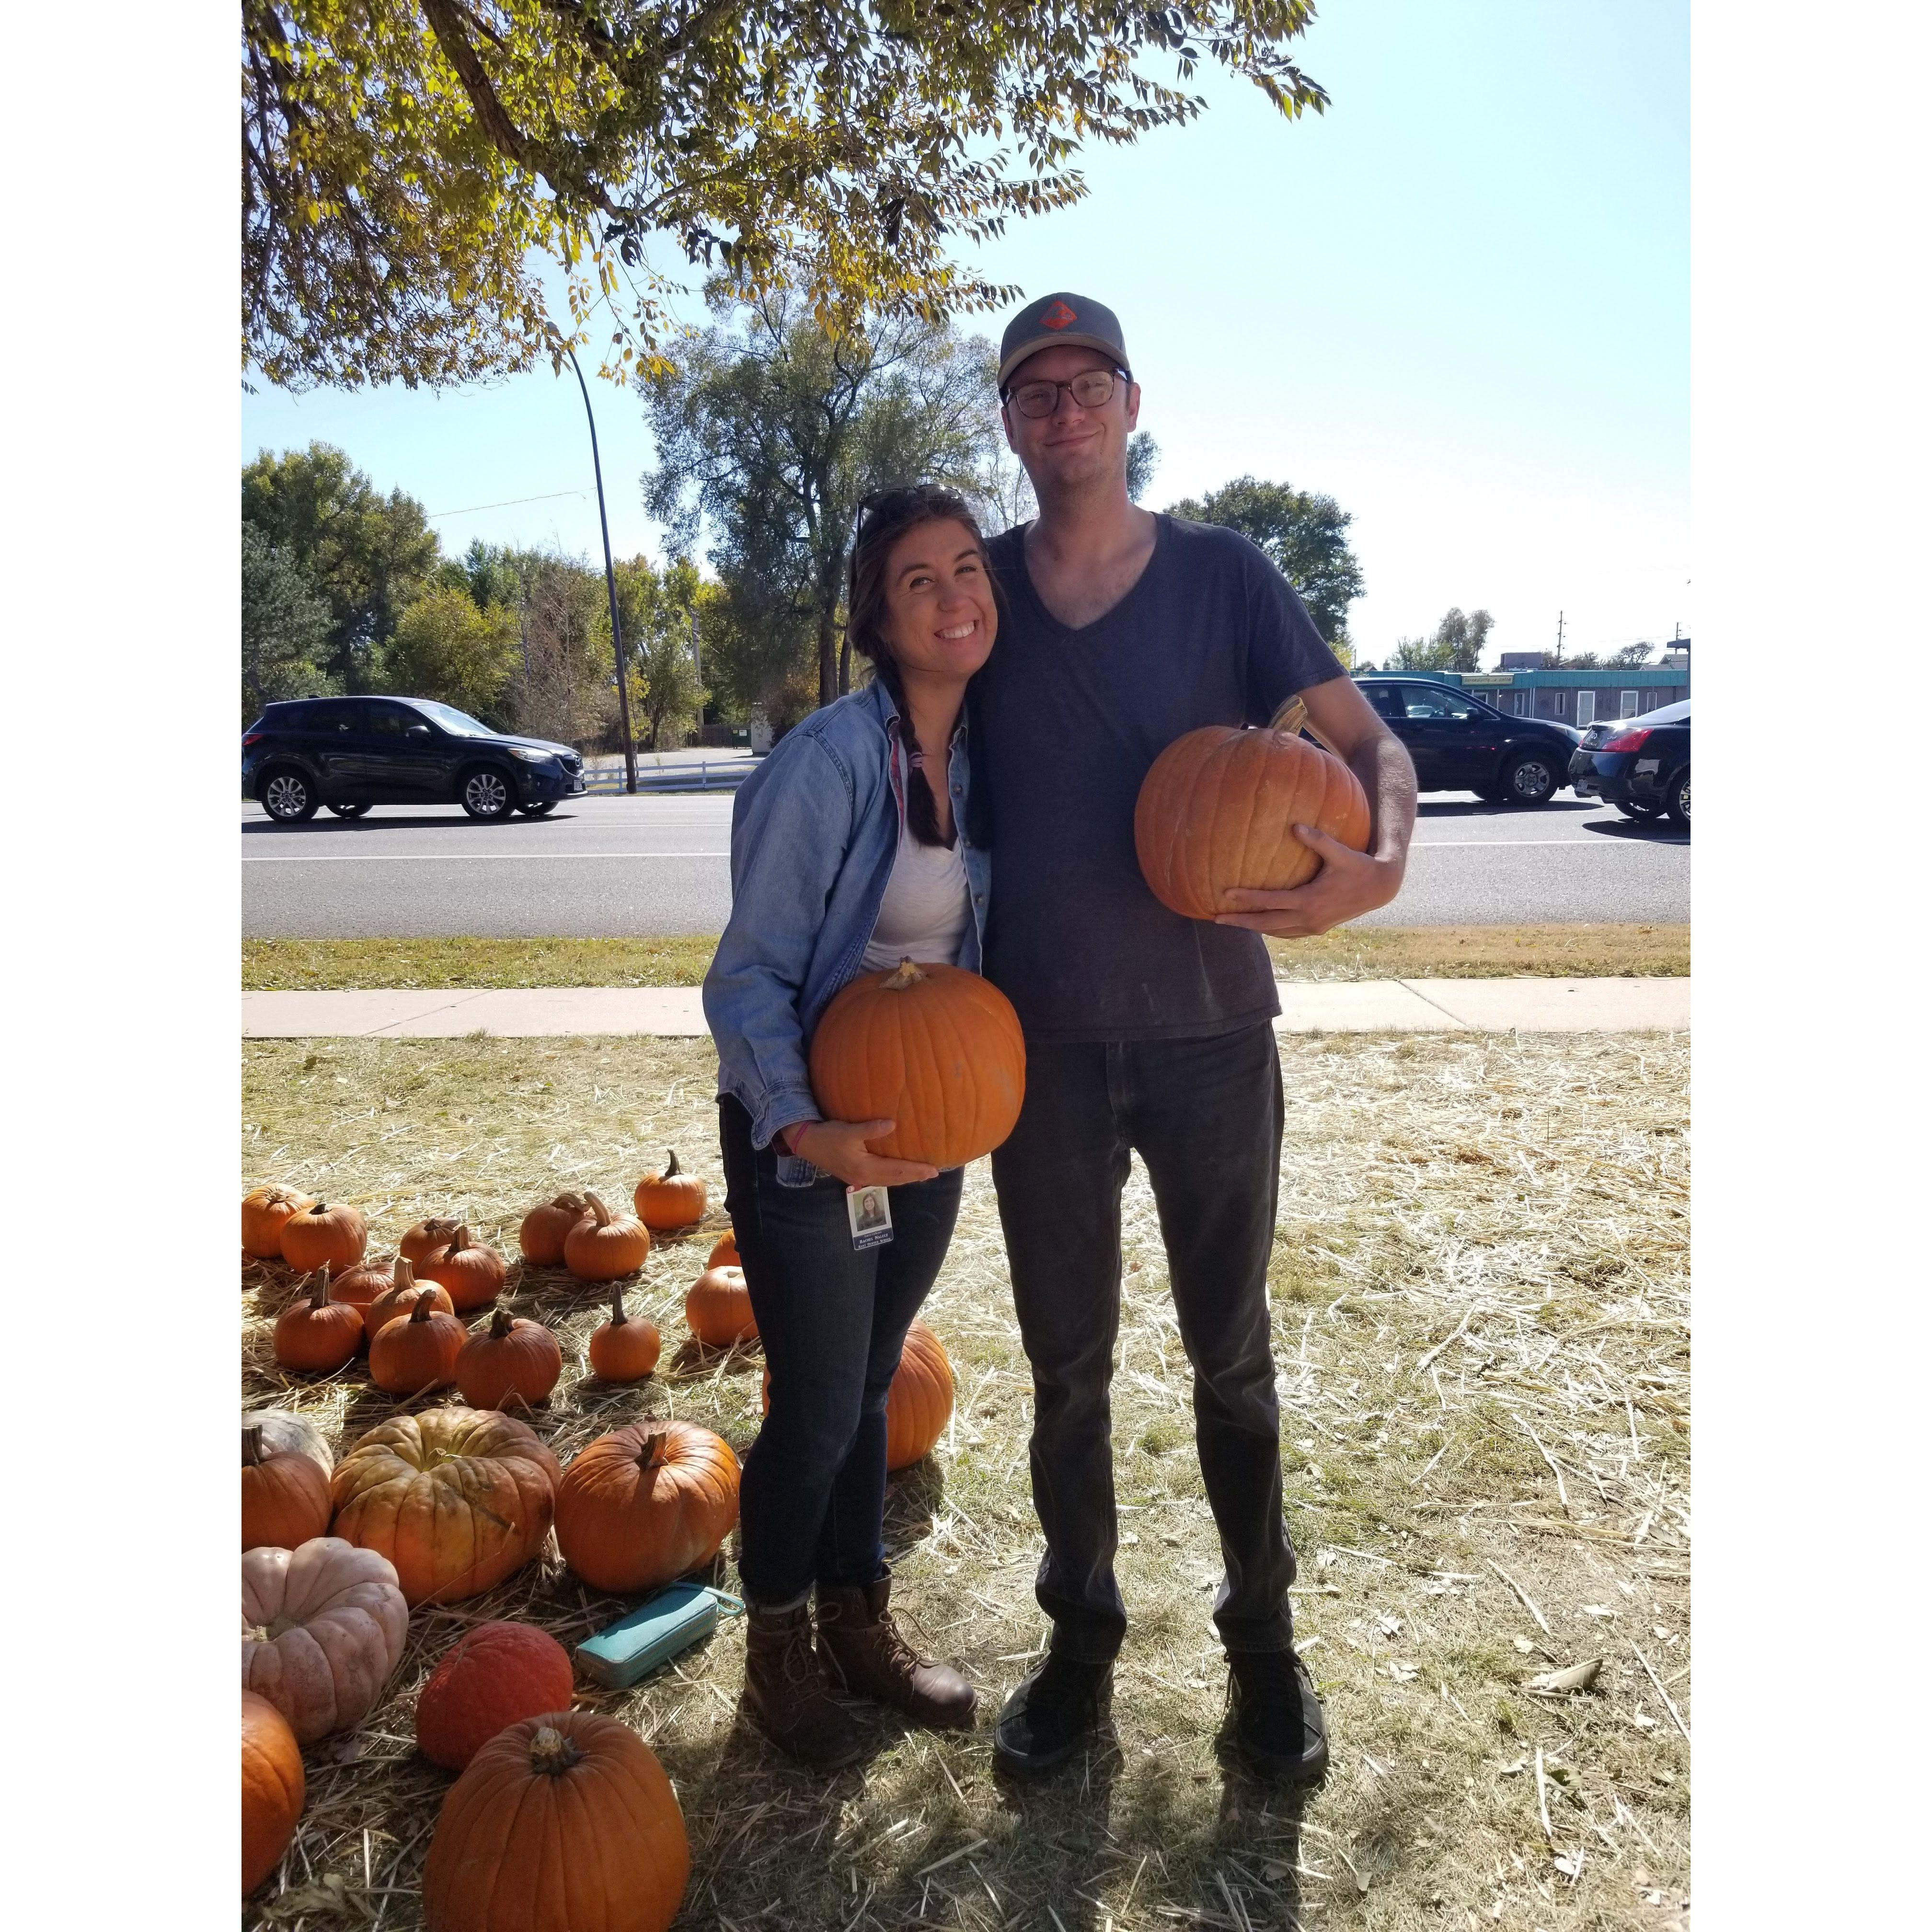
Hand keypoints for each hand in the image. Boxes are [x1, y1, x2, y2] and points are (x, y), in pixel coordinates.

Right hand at [787, 1118, 938, 1188]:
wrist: (806, 1143)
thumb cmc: (828, 1136)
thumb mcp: (849, 1130)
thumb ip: (871, 1129)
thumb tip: (892, 1124)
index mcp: (864, 1168)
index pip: (896, 1170)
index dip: (916, 1170)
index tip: (933, 1169)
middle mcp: (863, 1177)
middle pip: (895, 1179)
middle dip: (914, 1176)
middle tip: (933, 1173)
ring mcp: (858, 1178)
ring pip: (888, 1181)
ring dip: (905, 1178)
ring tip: (920, 1175)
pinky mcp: (854, 1175)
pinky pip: (880, 1179)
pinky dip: (893, 1177)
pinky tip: (897, 1173)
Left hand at [1213, 825, 1405, 936]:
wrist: (1380, 888)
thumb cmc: (1358, 866)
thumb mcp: (1339, 851)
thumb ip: (1317, 839)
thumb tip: (1294, 825)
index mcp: (1309, 900)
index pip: (1270, 902)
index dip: (1246, 899)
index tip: (1225, 894)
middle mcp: (1309, 918)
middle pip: (1266, 923)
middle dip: (1241, 922)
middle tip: (1216, 919)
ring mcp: (1314, 927)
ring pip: (1276, 931)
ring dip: (1254, 928)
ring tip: (1232, 922)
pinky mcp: (1319, 929)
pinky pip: (1288, 933)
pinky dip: (1272, 930)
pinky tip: (1260, 925)